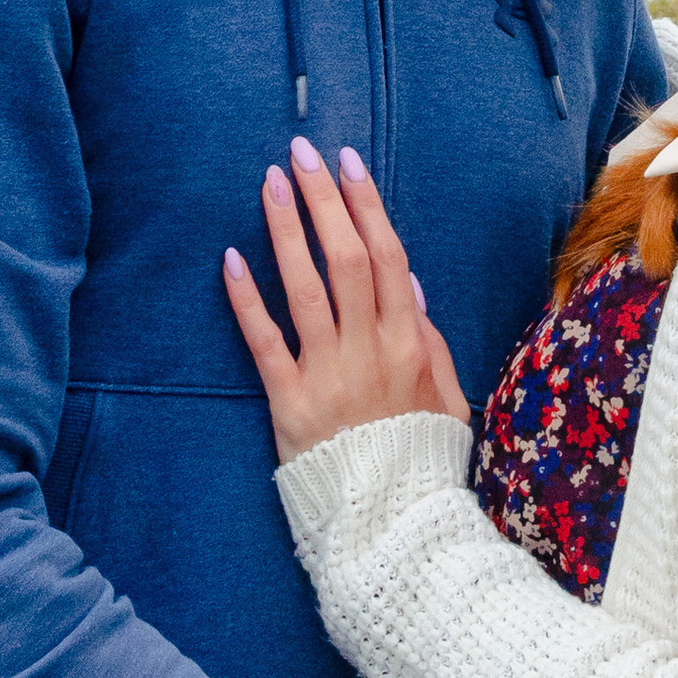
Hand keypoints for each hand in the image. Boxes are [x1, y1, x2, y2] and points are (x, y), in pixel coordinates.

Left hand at [223, 136, 468, 464]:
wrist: (392, 524)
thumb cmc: (420, 458)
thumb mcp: (447, 396)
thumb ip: (428, 337)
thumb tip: (407, 280)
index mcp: (411, 342)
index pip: (388, 256)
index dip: (366, 206)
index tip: (347, 164)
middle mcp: (370, 350)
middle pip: (347, 258)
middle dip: (323, 200)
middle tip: (301, 153)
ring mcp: (328, 375)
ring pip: (305, 288)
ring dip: (286, 230)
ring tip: (269, 184)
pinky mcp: (289, 403)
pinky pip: (265, 342)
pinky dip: (247, 299)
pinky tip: (231, 259)